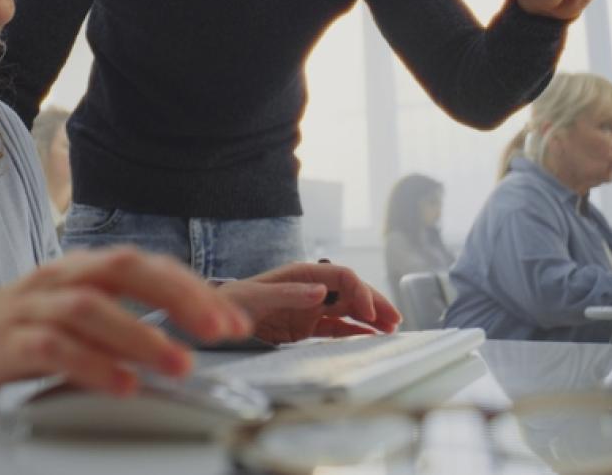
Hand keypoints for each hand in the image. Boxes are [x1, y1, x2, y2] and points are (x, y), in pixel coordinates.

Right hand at [0, 247, 251, 407]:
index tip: (234, 319)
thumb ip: (120, 325)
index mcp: (79, 271)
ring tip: (179, 364)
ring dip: (141, 335)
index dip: (192, 288)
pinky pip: (52, 348)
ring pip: (91, 308)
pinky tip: (121, 384)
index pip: (145, 265)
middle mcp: (58, 281)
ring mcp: (29, 309)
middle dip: (178, 296)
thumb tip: (184, 345)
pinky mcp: (4, 344)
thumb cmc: (11, 333)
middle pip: (124, 269)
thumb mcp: (71, 320)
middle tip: (220, 329)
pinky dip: (91, 364)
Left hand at [216, 261, 400, 343]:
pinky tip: (370, 336)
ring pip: (349, 308)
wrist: (216, 317)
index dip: (359, 291)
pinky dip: (355, 331)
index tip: (368, 312)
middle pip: (352, 291)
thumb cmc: (234, 302)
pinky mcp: (307, 325)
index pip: (341, 276)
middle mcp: (311, 288)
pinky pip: (337, 326)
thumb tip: (322, 291)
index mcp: (302, 274)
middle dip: (374, 302)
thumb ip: (290, 294)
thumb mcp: (257, 297)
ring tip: (391, 328)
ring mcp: (311, 306)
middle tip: (394, 320)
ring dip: (370, 316)